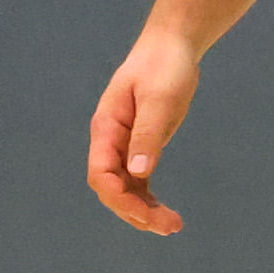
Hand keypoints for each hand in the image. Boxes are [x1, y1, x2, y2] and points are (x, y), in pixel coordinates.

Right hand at [87, 28, 199, 233]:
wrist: (171, 46)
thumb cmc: (163, 66)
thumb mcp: (159, 99)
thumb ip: (147, 134)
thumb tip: (137, 172)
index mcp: (106, 128)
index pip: (101, 173)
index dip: (119, 197)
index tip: (147, 213)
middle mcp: (110, 141)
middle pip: (111, 188)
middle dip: (135, 211)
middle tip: (169, 226)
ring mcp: (123, 146)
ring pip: (124, 189)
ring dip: (143, 211)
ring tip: (172, 226)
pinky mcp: (140, 147)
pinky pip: (137, 182)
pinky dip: (148, 199)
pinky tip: (165, 213)